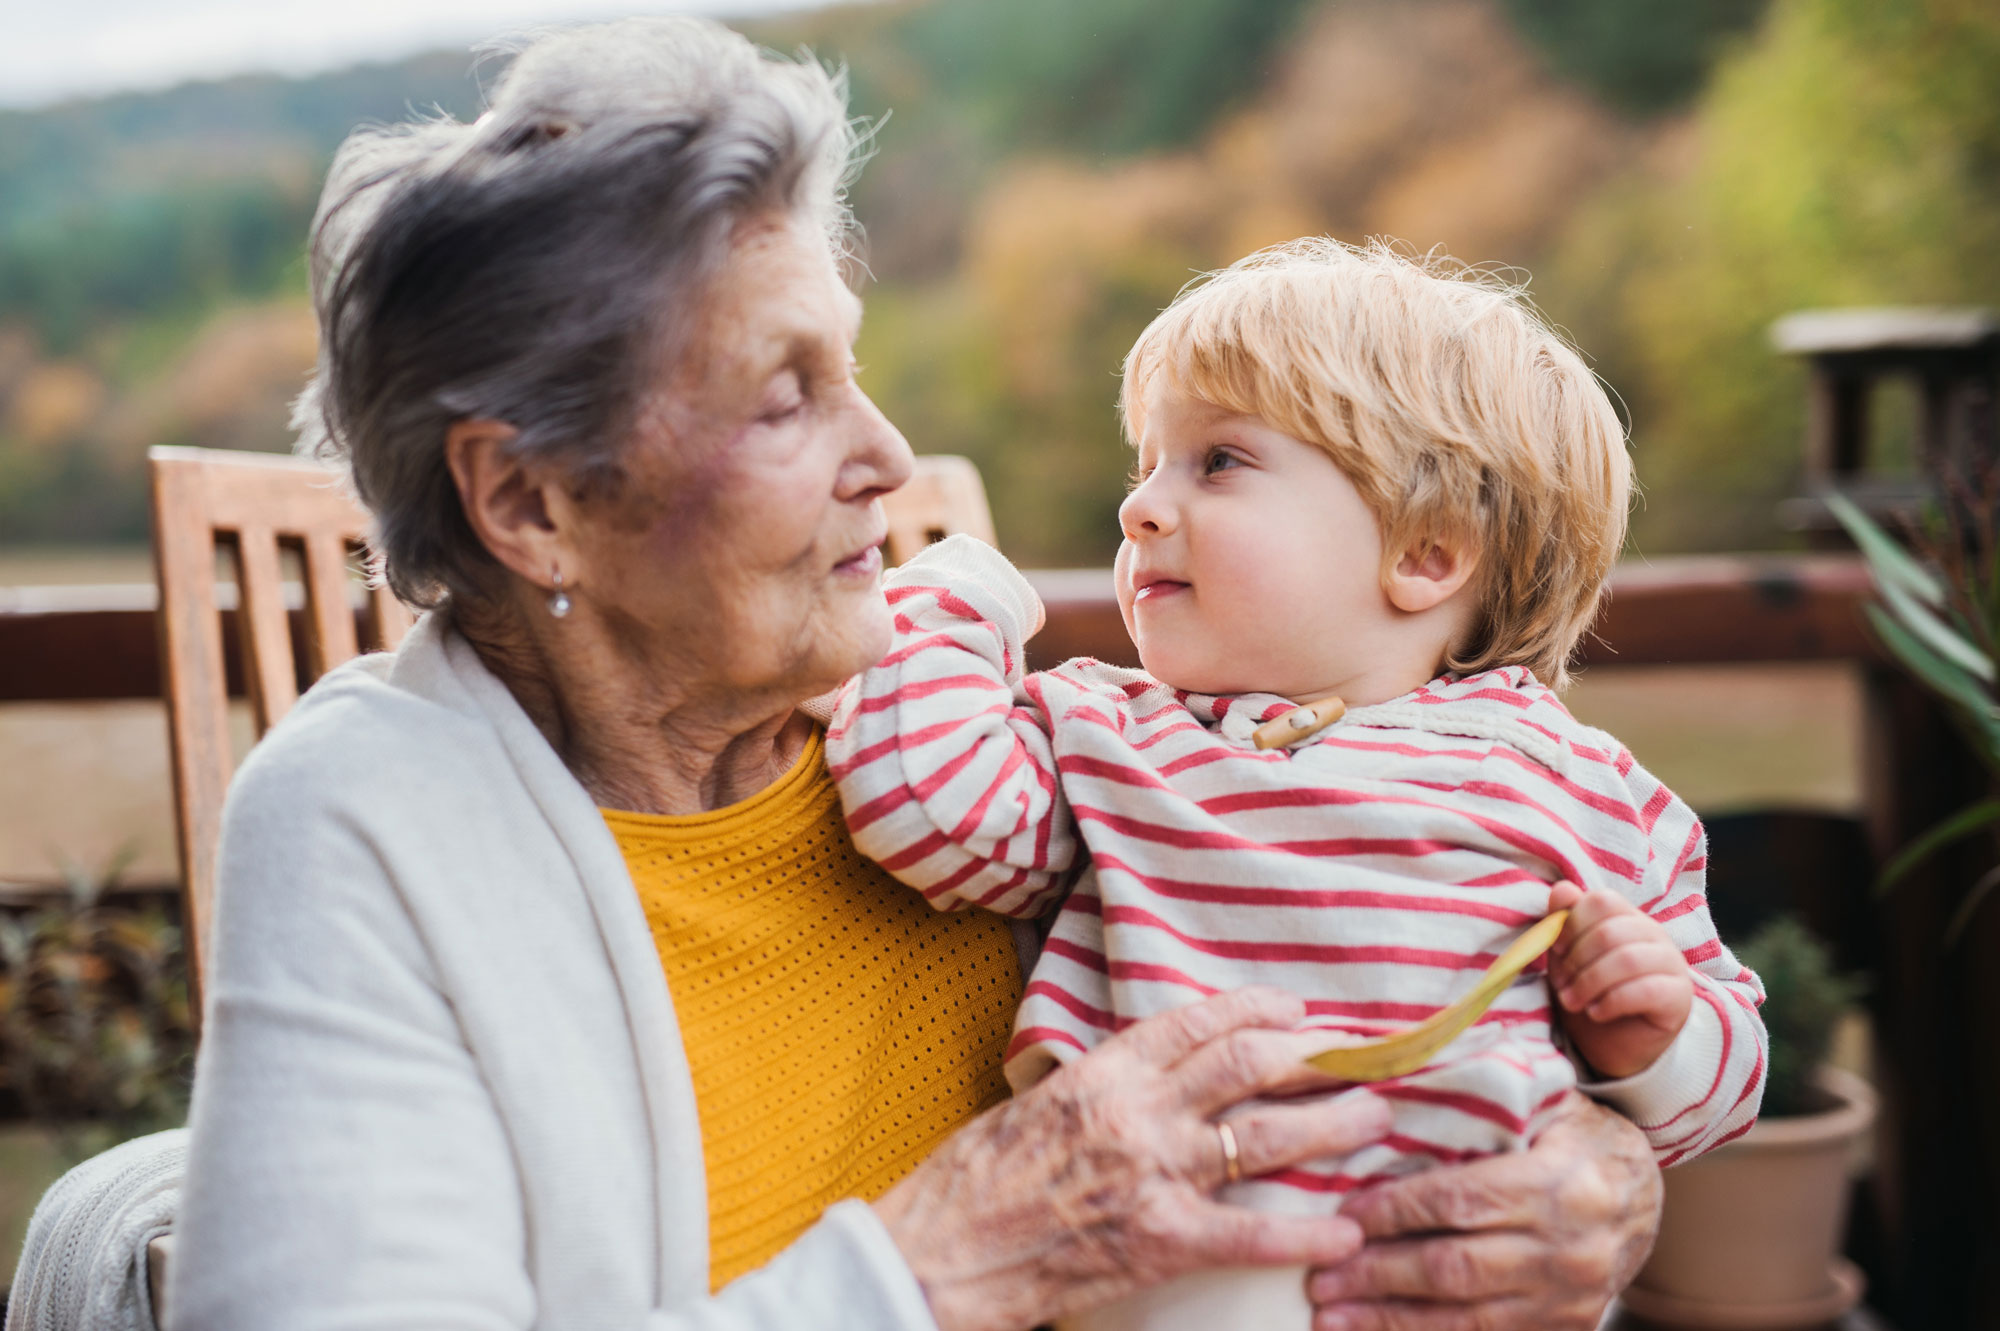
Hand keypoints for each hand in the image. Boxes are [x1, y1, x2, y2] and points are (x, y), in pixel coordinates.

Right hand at [873, 987, 1394, 1330]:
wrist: (941, 1252)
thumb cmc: (973, 1183)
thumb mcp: (1036, 1105)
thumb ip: (1101, 1086)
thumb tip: (1152, 1074)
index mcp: (1103, 1071)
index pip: (1198, 1022)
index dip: (1258, 1009)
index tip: (1295, 1009)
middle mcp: (1136, 1112)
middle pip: (1249, 1065)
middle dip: (1316, 1057)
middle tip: (1361, 1058)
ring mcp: (1152, 1174)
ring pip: (1265, 1136)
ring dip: (1331, 1126)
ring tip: (1375, 1121)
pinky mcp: (1159, 1240)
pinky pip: (1250, 1234)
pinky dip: (1303, 1233)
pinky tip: (1343, 1232)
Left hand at [1307, 1091, 1662, 1329]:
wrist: (1644, 1195)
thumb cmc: (1573, 1138)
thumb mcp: (1541, 1106)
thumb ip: (1478, 1106)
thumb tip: (1381, 1100)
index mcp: (1556, 1181)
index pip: (1459, 1200)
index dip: (1394, 1211)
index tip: (1342, 1217)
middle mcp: (1566, 1246)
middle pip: (1454, 1267)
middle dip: (1377, 1274)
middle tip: (1319, 1277)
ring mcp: (1569, 1296)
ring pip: (1466, 1318)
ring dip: (1391, 1320)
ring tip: (1330, 1318)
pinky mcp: (1567, 1327)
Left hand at [1546, 880, 1692, 1078]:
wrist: (1614, 1043)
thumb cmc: (1590, 993)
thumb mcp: (1568, 957)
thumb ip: (1565, 923)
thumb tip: (1562, 890)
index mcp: (1626, 917)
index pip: (1602, 901)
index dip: (1573, 924)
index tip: (1556, 951)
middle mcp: (1653, 934)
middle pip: (1611, 931)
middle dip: (1577, 961)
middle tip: (1561, 985)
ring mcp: (1671, 963)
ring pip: (1628, 959)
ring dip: (1590, 982)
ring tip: (1573, 1002)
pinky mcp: (1680, 996)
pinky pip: (1646, 990)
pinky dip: (1612, 1001)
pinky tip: (1596, 1013)